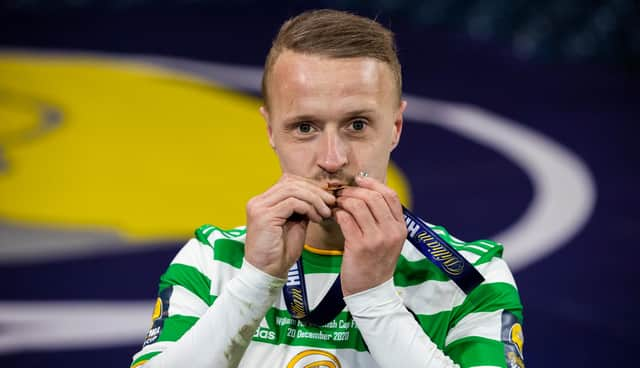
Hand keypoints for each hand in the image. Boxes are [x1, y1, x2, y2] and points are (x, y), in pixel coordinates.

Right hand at [244, 174, 335, 277]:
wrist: (267, 272)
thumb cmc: (281, 252)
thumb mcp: (295, 224)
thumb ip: (302, 208)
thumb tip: (319, 196)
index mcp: (264, 201)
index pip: (289, 181)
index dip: (310, 186)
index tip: (326, 198)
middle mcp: (258, 201)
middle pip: (291, 182)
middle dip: (315, 191)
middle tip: (331, 202)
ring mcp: (259, 207)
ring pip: (293, 190)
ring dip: (314, 199)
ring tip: (325, 212)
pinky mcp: (264, 216)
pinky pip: (292, 203)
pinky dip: (308, 208)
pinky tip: (316, 219)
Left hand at [335, 175, 406, 295]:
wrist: (371, 292)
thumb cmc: (376, 263)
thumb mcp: (388, 241)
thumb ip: (382, 219)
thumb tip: (366, 192)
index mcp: (401, 228)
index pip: (390, 195)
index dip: (373, 184)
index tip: (358, 180)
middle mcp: (392, 232)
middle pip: (373, 197)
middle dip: (353, 190)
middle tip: (341, 192)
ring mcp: (377, 239)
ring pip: (358, 206)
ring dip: (343, 201)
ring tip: (336, 203)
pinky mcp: (360, 247)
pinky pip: (346, 219)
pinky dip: (338, 213)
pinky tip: (334, 215)